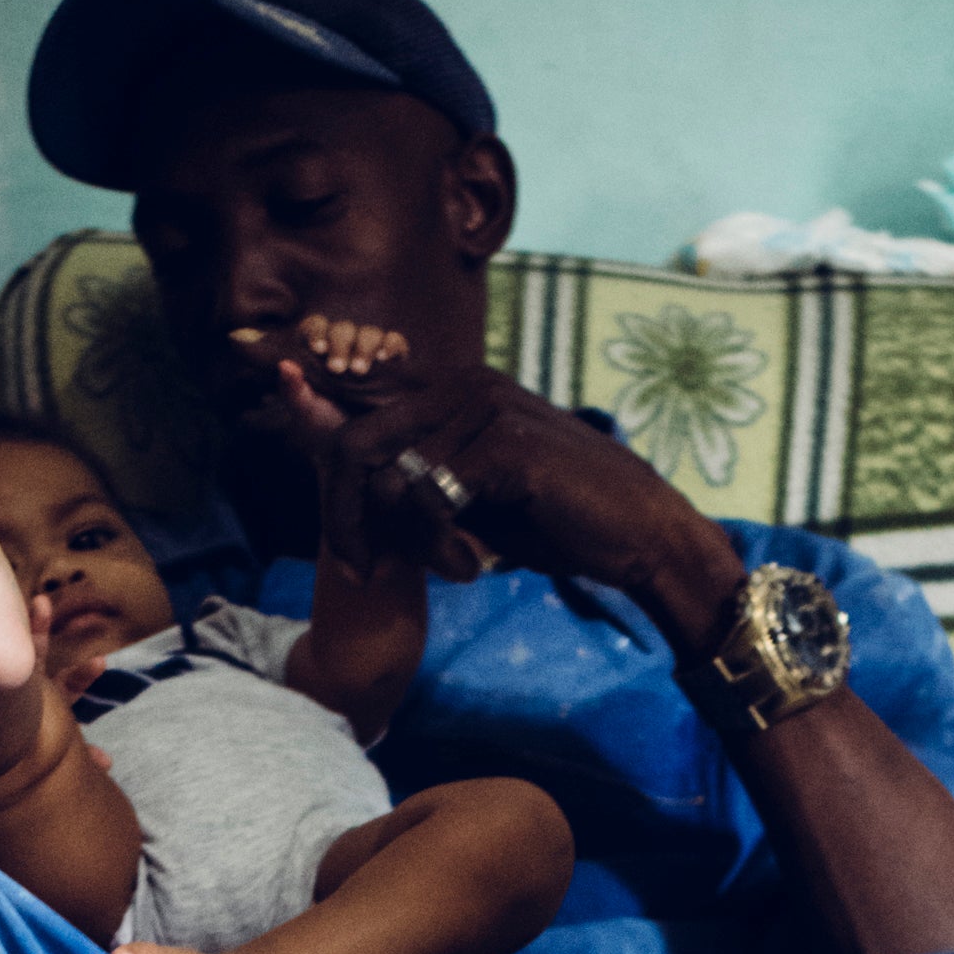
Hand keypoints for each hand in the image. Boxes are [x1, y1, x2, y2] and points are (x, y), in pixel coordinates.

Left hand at [231, 313, 413, 454]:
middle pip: (344, 329)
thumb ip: (293, 389)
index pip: (317, 326)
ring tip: (359, 371)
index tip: (317, 349)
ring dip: (364, 346)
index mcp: (320, 354)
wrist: (355, 454)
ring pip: (370, 333)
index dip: (317, 331)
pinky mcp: (395, 363)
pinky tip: (385, 358)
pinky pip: (396, 342)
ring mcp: (371, 355)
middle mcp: (345, 349)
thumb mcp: (306, 411)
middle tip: (338, 369)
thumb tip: (284, 364)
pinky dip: (392, 345)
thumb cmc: (325, 428)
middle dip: (340, 344)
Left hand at [298, 365, 742, 616]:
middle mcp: (462, 383)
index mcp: (451, 387)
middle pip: (352, 445)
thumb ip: (417, 480)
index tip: (324, 520)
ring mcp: (483, 408)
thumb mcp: (471, 495)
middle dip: (342, 519)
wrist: (635, 531)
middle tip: (360, 570)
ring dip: (406, 544)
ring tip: (451, 568)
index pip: (356, 412)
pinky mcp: (502, 444)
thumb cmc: (555, 516)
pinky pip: (428, 500)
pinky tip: (472, 569)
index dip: (318, 450)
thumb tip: (350, 485)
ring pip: (388, 481)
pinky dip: (439, 548)